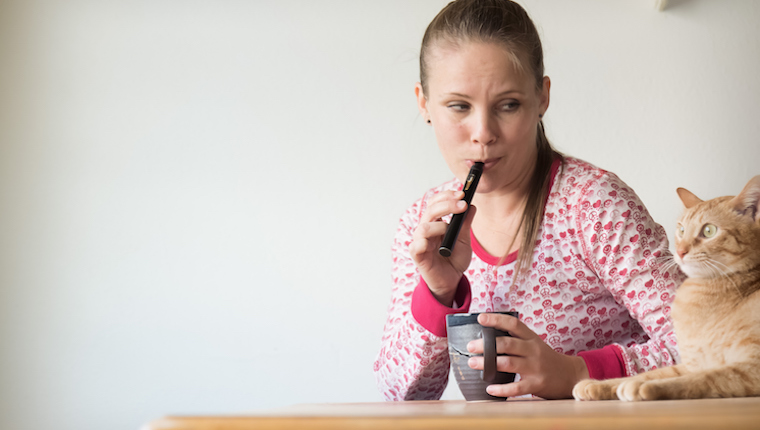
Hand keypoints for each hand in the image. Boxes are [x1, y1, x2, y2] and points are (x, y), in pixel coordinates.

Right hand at [410, 190, 475, 305]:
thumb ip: (466, 224)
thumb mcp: (465, 240)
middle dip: (447, 204)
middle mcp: (426, 229)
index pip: (436, 202)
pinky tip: (431, 243)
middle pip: (430, 210)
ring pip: (423, 227)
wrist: (451, 280)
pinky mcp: (418, 256)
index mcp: (436, 222)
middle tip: (462, 204)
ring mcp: (421, 242)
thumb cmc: (454, 259)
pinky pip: (415, 246)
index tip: (463, 194)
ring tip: (449, 231)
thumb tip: (472, 205)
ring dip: (439, 225)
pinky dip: (423, 242)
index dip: (447, 196)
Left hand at [466, 313, 589, 398]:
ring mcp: (535, 368)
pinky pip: (516, 387)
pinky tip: (490, 388)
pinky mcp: (537, 384)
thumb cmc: (545, 358)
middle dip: (486, 345)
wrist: (571, 376)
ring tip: (473, 363)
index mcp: (532, 338)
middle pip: (507, 344)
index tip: (481, 318)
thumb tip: (486, 337)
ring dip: (488, 363)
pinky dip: (502, 389)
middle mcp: (533, 350)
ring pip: (508, 363)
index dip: (497, 319)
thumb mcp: (534, 343)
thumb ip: (516, 339)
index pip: (514, 324)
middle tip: (471, 346)